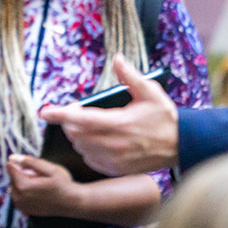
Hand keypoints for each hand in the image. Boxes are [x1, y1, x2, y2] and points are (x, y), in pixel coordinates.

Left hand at [5, 155, 79, 216]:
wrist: (72, 203)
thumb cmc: (63, 184)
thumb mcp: (50, 169)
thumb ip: (31, 162)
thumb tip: (13, 157)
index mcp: (23, 186)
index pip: (11, 168)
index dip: (20, 163)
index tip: (33, 167)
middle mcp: (18, 198)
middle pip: (12, 178)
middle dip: (22, 174)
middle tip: (40, 177)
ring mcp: (21, 205)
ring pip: (14, 187)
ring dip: (23, 183)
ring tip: (40, 185)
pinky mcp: (24, 210)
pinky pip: (19, 195)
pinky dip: (25, 191)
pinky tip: (39, 192)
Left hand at [40, 54, 179, 175]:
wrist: (182, 145)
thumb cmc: (165, 117)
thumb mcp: (150, 91)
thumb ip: (130, 76)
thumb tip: (117, 58)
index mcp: (118, 123)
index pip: (79, 118)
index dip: (59, 114)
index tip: (45, 111)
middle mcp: (113, 143)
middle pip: (75, 134)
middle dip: (70, 122)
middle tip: (75, 112)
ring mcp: (114, 159)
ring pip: (81, 147)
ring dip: (78, 136)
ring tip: (86, 125)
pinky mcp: (116, 169)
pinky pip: (90, 160)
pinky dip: (87, 150)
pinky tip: (95, 141)